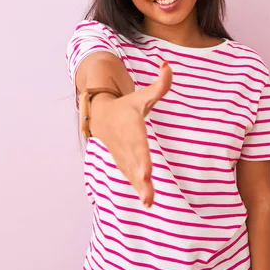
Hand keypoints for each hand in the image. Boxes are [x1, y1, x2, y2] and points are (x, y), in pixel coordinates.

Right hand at [81, 61, 171, 207]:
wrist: (100, 116)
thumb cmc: (126, 106)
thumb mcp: (143, 96)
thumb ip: (160, 85)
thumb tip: (168, 66)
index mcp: (132, 128)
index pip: (138, 145)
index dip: (142, 158)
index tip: (147, 172)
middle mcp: (126, 144)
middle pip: (135, 164)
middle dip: (141, 180)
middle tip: (148, 196)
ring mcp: (123, 156)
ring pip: (132, 174)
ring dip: (140, 189)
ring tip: (149, 203)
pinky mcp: (123, 163)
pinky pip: (130, 176)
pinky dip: (137, 188)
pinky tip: (148, 202)